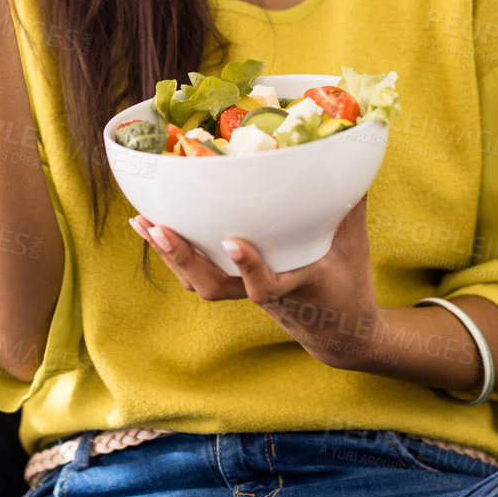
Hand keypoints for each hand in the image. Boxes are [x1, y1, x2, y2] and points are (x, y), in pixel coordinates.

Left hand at [129, 195, 383, 370]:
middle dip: (184, 258)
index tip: (234, 242)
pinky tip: (154, 229)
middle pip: (216, 286)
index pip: (267, 286)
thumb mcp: (355, 248)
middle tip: (159, 228)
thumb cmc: (349, 286)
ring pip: (201, 283)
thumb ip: (351, 207)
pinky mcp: (236, 289)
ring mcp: (246, 294)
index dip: (249, 267)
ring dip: (169, 254)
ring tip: (142, 222)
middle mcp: (265, 294)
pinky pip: (199, 276)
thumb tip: (353, 163)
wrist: (339, 333)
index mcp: (296, 287)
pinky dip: (174, 254)